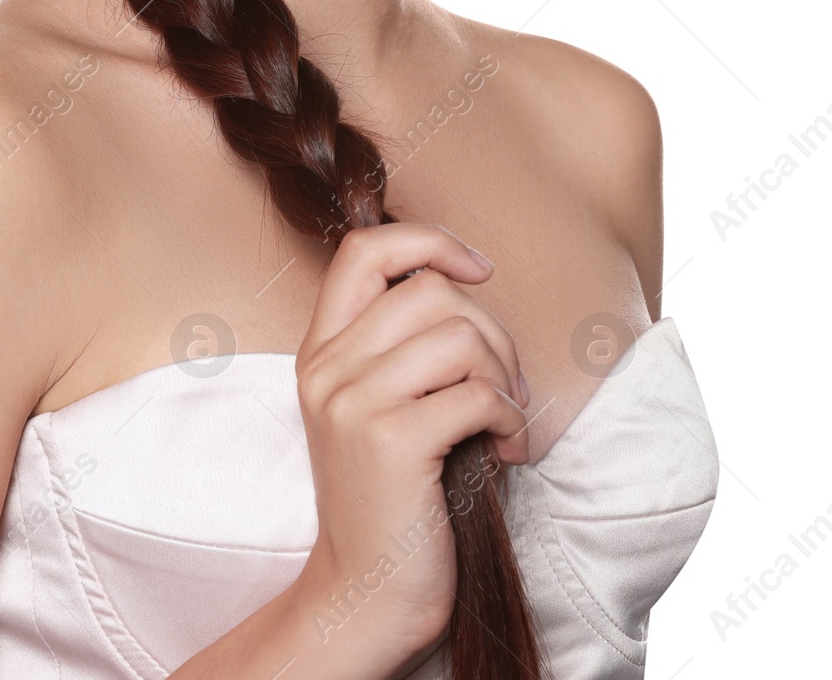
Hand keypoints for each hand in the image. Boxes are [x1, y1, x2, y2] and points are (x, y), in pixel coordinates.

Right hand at [289, 222, 531, 672]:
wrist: (367, 591)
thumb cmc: (394, 497)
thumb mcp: (376, 407)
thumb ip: (400, 346)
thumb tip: (468, 284)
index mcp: (321, 351)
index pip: (364, 249)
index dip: (430, 241)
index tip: (477, 272)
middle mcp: (326, 368)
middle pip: (432, 290)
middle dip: (492, 332)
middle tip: (504, 388)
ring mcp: (352, 403)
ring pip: (461, 335)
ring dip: (505, 378)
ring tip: (505, 420)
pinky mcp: (389, 441)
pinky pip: (478, 394)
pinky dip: (511, 420)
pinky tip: (506, 451)